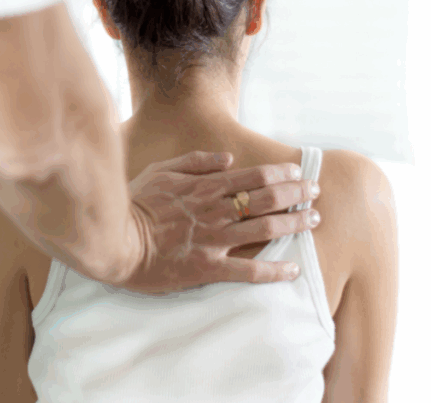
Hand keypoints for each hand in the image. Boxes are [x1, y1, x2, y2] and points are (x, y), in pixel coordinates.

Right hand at [116, 151, 320, 293]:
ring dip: (295, 223)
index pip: (254, 176)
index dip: (281, 173)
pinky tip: (293, 269)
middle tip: (315, 193)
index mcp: (204, 186)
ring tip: (314, 220)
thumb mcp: (160, 171)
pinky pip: (249, 270)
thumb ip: (195, 161)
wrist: (114, 242)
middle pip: (268, 198)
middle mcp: (215, 210)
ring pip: (265, 228)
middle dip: (297, 193)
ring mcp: (214, 239)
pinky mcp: (209, 268)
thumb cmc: (133, 205)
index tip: (299, 172)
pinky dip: (274, 270)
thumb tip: (227, 159)